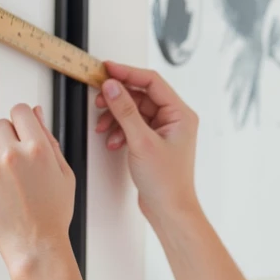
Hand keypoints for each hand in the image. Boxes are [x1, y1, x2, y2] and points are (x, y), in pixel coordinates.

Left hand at [0, 104, 75, 274]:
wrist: (35, 244)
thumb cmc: (53, 212)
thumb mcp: (64, 173)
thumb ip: (49, 139)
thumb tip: (35, 113)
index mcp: (38, 149)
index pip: (20, 111)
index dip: (22, 119)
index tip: (23, 129)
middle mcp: (12, 155)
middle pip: (1, 125)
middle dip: (10, 137)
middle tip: (19, 160)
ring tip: (10, 178)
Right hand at [93, 60, 198, 221]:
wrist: (169, 210)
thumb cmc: (166, 182)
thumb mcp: (141, 141)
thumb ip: (125, 110)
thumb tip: (112, 86)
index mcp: (180, 113)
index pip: (152, 81)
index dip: (128, 73)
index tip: (107, 69)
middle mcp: (175, 119)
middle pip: (141, 95)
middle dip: (118, 98)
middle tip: (99, 99)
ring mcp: (164, 130)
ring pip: (134, 111)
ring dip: (116, 116)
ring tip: (103, 127)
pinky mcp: (153, 141)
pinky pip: (133, 125)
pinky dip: (120, 130)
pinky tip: (112, 141)